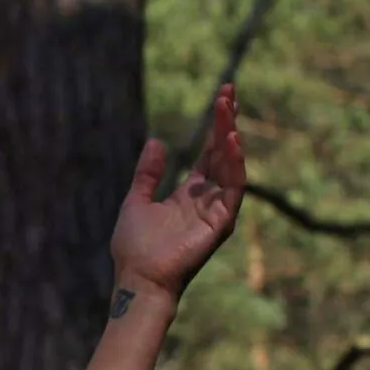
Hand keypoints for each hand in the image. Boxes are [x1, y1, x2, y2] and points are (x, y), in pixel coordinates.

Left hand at [111, 83, 245, 301]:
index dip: (215, 126)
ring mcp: (216, 211)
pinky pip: (233, 189)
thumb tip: (156, 141)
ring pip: (230, 166)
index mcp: (189, 194)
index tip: (222, 97)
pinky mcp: (221, 223)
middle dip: (226, 122)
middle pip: (222, 153)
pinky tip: (231, 141)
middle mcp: (207, 199)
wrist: (137, 278)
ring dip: (230, 137)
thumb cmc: (134, 247)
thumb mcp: (136, 200)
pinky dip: (234, 165)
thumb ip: (147, 173)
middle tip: (229, 91)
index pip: (208, 153)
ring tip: (227, 109)